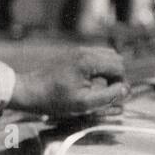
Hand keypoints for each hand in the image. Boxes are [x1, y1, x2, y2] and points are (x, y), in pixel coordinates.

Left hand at [9, 47, 127, 116]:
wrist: (28, 91)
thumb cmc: (54, 100)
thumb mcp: (83, 104)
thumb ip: (108, 96)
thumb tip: (125, 89)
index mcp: (89, 61)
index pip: (119, 67)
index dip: (121, 83)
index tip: (112, 96)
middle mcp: (85, 52)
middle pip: (115, 58)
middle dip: (116, 76)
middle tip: (108, 92)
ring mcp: (78, 51)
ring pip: (107, 56)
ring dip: (109, 72)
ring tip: (99, 87)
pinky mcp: (73, 55)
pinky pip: (96, 57)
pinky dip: (99, 69)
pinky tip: (90, 82)